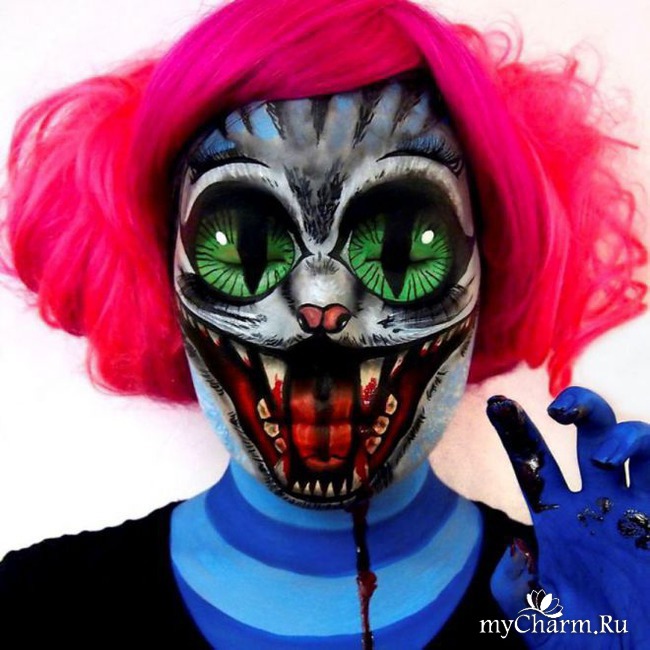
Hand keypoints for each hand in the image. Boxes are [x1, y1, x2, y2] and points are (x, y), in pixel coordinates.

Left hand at [487, 387, 649, 648]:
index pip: (535, 463)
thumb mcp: (536, 620)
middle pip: (590, 436)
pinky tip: (645, 462)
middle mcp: (598, 506)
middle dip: (580, 408)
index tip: (498, 404)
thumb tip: (518, 547)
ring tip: (604, 458)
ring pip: (639, 449)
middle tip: (558, 409)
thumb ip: (514, 587)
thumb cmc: (583, 648)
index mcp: (559, 518)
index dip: (515, 431)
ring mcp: (637, 514)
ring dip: (626, 435)